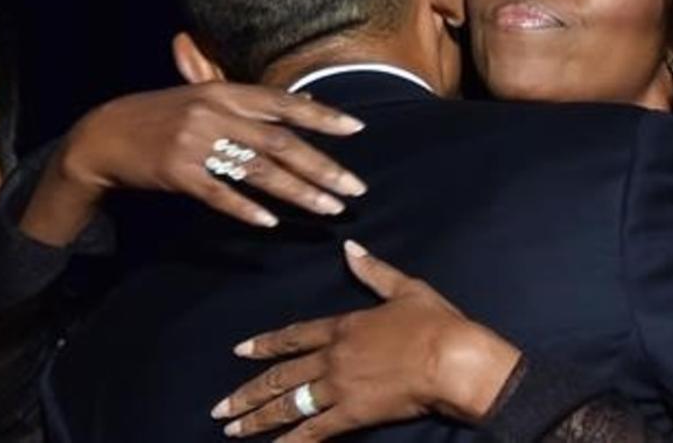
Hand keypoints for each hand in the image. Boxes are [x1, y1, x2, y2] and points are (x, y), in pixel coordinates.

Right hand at [19, 83, 366, 245]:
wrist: (105, 135)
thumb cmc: (162, 116)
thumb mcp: (204, 97)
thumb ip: (253, 101)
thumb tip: (305, 101)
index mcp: (223, 92)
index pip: (282, 103)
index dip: (321, 116)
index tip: (356, 128)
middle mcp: (214, 113)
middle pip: (280, 142)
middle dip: (322, 167)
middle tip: (355, 188)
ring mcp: (195, 143)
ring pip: (258, 171)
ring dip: (297, 193)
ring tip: (328, 209)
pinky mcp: (178, 173)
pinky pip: (220, 195)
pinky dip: (246, 209)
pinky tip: (271, 222)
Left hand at [212, 241, 520, 440]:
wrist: (453, 359)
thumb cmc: (435, 323)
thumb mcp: (405, 288)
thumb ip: (373, 271)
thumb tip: (350, 249)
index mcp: (343, 326)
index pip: (293, 335)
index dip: (264, 344)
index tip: (239, 351)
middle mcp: (332, 357)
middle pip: (281, 376)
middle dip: (247, 393)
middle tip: (219, 408)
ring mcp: (339, 387)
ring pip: (289, 404)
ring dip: (257, 419)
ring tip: (231, 430)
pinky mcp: (352, 414)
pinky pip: (314, 431)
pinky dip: (291, 442)